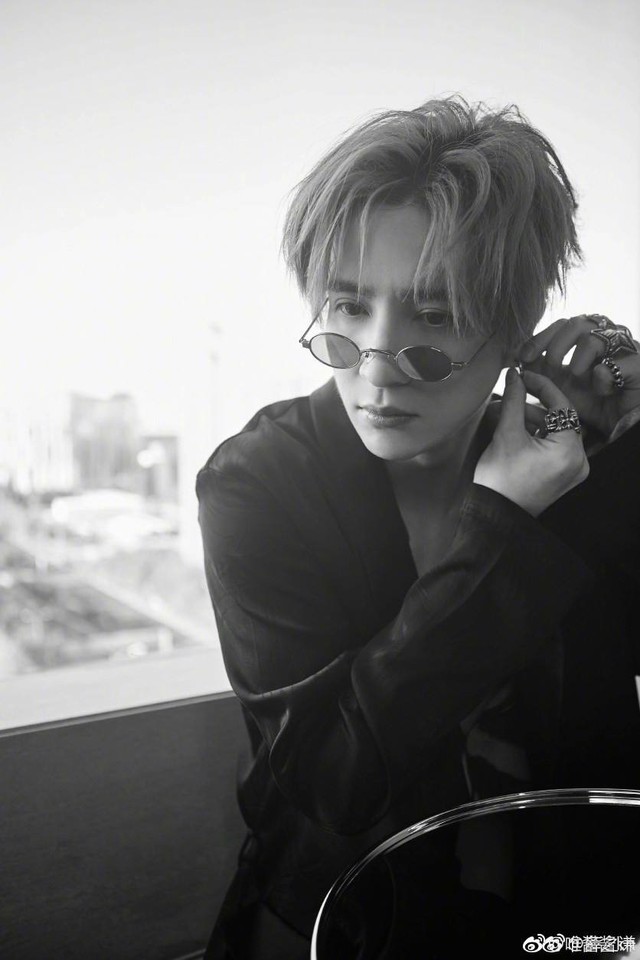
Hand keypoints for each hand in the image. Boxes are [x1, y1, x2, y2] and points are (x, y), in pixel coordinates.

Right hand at [474, 368, 588, 516]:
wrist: (493, 515)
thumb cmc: (500, 480)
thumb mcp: (507, 434)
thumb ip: (514, 400)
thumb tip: (515, 376)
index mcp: (569, 451)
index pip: (562, 406)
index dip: (542, 386)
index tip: (524, 375)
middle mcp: (578, 462)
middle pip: (560, 420)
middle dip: (534, 406)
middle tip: (513, 393)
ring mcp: (572, 471)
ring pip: (556, 433)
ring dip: (533, 420)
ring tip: (507, 413)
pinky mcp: (563, 477)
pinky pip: (554, 447)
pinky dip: (538, 436)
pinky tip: (517, 429)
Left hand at [518, 315, 639, 436]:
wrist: (621, 422)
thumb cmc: (592, 402)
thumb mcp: (560, 388)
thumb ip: (540, 372)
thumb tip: (514, 360)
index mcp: (587, 338)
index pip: (561, 325)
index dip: (540, 338)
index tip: (523, 357)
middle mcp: (607, 337)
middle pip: (577, 323)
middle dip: (556, 346)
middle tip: (549, 367)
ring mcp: (626, 348)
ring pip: (595, 338)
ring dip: (578, 360)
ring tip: (577, 377)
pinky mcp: (639, 365)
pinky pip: (617, 363)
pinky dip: (604, 376)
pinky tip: (601, 390)